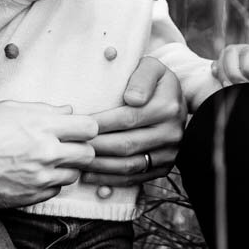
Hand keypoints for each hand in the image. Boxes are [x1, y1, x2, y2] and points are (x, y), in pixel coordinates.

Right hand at [0, 101, 97, 207]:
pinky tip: (34, 174)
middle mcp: (47, 153)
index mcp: (42, 126)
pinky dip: (51, 182)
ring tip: (47, 160)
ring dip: (66, 167)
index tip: (76, 129)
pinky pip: (56, 190)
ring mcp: (40, 177)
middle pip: (88, 154)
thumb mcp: (9, 109)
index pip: (89, 128)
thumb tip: (68, 111)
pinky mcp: (32, 197)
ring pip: (74, 175)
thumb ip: (43, 109)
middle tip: (66, 146)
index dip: (85, 128)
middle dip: (81, 149)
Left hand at [80, 57, 184, 185]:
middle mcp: (171, 133)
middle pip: (126, 145)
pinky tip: (91, 176)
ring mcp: (170, 153)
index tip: (80, 125)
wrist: (177, 102)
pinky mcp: (165, 168)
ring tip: (77, 163)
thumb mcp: (152, 68)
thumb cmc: (155, 82)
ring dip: (100, 167)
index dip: (101, 123)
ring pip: (130, 165)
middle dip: (96, 147)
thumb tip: (131, 99)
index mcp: (167, 107)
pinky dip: (111, 180)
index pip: (128, 118)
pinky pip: (136, 178)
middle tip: (72, 147)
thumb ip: (141, 77)